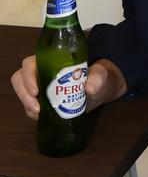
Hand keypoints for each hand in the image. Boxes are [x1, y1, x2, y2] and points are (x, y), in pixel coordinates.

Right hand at [11, 55, 125, 119]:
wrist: (99, 90)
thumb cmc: (96, 76)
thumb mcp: (99, 75)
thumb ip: (97, 78)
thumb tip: (89, 89)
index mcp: (50, 60)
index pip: (29, 64)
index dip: (28, 76)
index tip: (36, 90)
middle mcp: (40, 71)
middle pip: (20, 78)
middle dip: (24, 93)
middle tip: (36, 107)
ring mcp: (39, 86)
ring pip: (22, 92)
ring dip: (26, 104)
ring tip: (39, 113)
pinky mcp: (41, 100)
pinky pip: (29, 106)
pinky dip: (32, 112)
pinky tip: (41, 116)